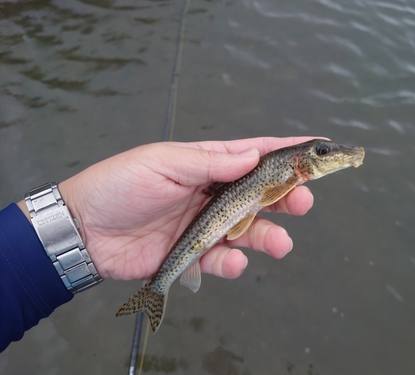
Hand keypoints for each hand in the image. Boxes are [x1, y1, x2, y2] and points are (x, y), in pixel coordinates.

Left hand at [23, 137, 315, 280]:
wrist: (86, 230)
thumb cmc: (121, 185)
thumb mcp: (165, 163)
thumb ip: (210, 162)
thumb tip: (253, 155)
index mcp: (208, 164)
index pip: (254, 153)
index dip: (286, 150)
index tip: (316, 147)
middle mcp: (213, 193)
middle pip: (261, 194)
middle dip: (286, 198)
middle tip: (304, 203)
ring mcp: (206, 224)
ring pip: (249, 230)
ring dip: (269, 236)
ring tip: (280, 244)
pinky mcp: (195, 253)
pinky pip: (222, 259)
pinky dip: (232, 262)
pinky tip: (231, 260)